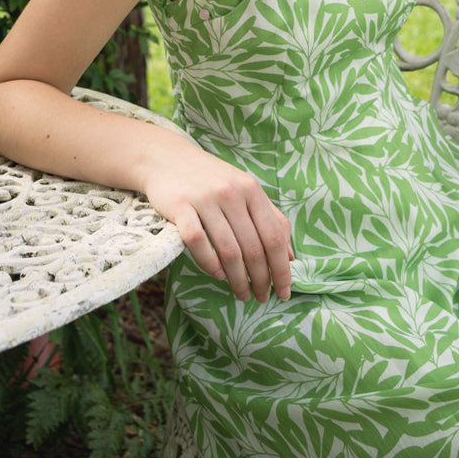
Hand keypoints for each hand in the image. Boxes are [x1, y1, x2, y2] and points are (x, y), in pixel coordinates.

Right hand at [145, 146, 293, 301]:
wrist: (169, 159)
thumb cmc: (213, 180)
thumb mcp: (246, 191)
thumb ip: (270, 219)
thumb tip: (290, 257)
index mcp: (252, 190)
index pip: (274, 236)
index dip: (281, 269)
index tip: (284, 292)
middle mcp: (232, 193)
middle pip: (253, 247)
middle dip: (262, 279)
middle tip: (261, 298)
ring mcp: (206, 199)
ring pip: (229, 250)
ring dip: (239, 279)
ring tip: (243, 294)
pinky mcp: (181, 207)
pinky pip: (198, 242)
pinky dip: (210, 263)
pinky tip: (218, 274)